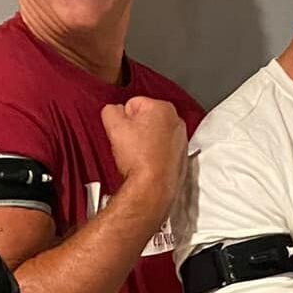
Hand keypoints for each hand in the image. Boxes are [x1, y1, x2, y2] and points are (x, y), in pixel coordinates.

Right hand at [99, 96, 187, 216]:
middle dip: (136, 129)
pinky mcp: (182, 158)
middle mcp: (177, 122)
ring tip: (138, 156)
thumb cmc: (138, 158)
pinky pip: (163, 150)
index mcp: (163, 108)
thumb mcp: (113, 126)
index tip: (122, 132)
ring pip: (156, 135)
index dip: (123, 118)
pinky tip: (147, 164)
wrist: (152, 188)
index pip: (133, 103)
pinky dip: (156, 155)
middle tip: (129, 145)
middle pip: (147, 118)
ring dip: (146, 142)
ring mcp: (182, 140)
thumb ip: (110, 110)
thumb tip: (113, 110)